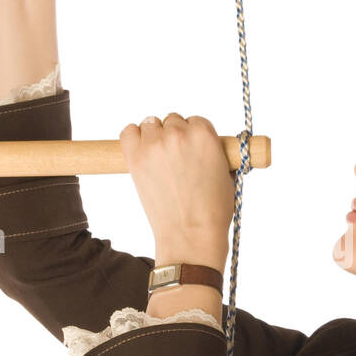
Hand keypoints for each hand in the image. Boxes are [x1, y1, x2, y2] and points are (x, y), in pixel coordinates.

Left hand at [120, 113, 234, 265]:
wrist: (191, 234)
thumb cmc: (213, 211)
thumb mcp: (227, 175)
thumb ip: (216, 153)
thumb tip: (207, 147)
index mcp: (205, 134)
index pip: (195, 121)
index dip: (193, 136)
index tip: (192, 152)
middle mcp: (179, 134)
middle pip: (172, 121)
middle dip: (175, 137)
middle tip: (176, 161)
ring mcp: (155, 145)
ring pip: (150, 124)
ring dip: (154, 138)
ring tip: (160, 160)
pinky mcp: (136, 158)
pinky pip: (128, 132)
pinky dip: (133, 138)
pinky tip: (142, 152)